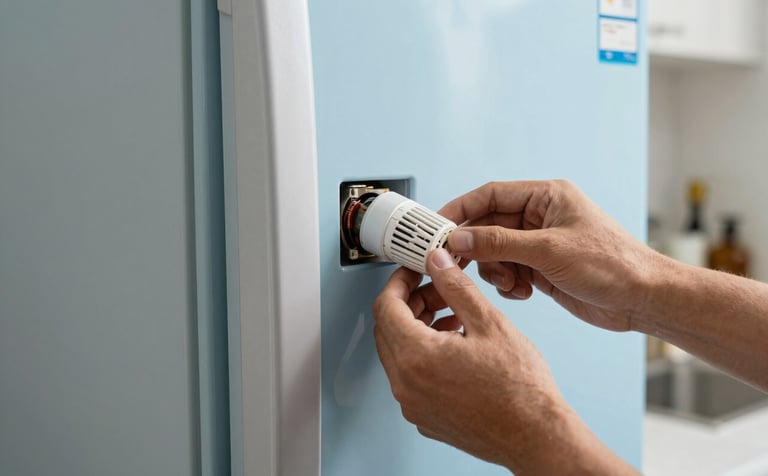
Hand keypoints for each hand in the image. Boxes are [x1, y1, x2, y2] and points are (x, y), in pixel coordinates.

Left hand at [372, 249, 634, 474]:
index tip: (414, 272)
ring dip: (417, 328)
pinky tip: (453, 345)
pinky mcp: (424, 417)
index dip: (399, 282)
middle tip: (438, 291)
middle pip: (388, 329)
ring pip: (398, 353)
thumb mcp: (489, 323)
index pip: (386, 307)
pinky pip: (410, 378)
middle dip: (410, 303)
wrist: (536, 436)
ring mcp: (413, 404)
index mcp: (417, 357)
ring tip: (453, 316)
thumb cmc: (520, 389)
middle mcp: (406, 385)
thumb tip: (437, 262)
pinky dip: (423, 355)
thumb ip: (456, 287)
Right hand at [440, 180, 659, 331]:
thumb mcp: (549, 250)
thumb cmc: (611, 264)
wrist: (642, 299)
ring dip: (495, 271)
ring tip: (512, 284)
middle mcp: (541, 217)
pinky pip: (508, 271)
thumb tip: (459, 240)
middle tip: (457, 265)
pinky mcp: (542, 268)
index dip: (461, 209)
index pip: (491, 195)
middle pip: (489, 226)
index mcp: (547, 197)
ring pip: (495, 252)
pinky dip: (508, 284)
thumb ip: (499, 243)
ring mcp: (540, 244)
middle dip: (477, 248)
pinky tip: (524, 293)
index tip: (438, 227)